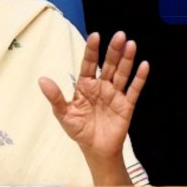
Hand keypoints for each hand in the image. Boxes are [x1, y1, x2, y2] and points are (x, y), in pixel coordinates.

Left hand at [38, 31, 148, 168]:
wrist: (96, 150)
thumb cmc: (79, 130)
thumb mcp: (64, 115)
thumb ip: (55, 97)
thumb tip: (42, 80)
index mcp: (85, 85)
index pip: (89, 64)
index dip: (92, 50)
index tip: (95, 36)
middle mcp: (101, 86)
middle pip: (108, 65)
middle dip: (113, 50)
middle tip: (119, 35)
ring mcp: (115, 94)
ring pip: (122, 73)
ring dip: (127, 59)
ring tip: (131, 45)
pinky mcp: (126, 105)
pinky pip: (134, 90)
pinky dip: (139, 78)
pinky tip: (144, 65)